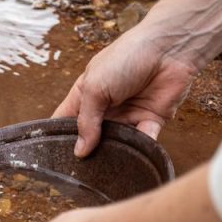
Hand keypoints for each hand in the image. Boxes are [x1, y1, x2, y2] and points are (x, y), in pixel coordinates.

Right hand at [53, 26, 195, 155]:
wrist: (168, 49)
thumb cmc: (126, 58)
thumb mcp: (95, 87)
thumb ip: (86, 120)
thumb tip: (79, 151)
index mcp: (86, 94)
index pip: (66, 119)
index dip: (58, 137)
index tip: (53, 159)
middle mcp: (105, 107)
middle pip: (92, 137)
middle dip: (89, 152)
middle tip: (82, 172)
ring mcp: (128, 115)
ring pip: (118, 144)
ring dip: (115, 153)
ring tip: (108, 166)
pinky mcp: (151, 121)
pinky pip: (144, 141)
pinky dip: (141, 147)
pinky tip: (136, 149)